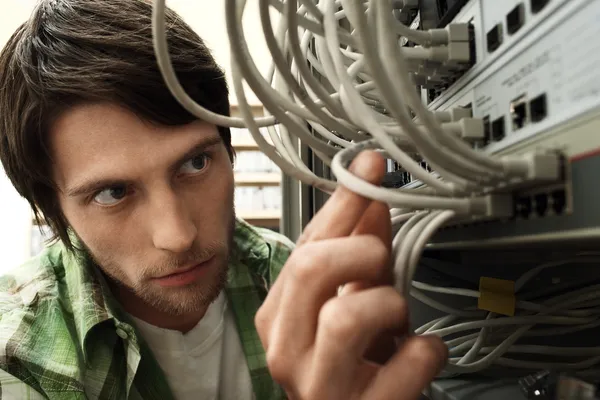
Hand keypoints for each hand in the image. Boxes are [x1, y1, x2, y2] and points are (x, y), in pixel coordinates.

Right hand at [255, 151, 447, 398]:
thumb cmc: (351, 363)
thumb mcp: (351, 300)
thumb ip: (358, 251)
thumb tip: (373, 196)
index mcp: (278, 315)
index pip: (306, 244)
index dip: (343, 203)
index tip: (370, 169)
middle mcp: (286, 348)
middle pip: (310, 269)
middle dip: (360, 250)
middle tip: (380, 258)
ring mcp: (318, 386)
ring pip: (346, 316)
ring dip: (388, 303)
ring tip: (397, 318)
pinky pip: (403, 364)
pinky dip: (424, 350)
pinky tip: (420, 351)